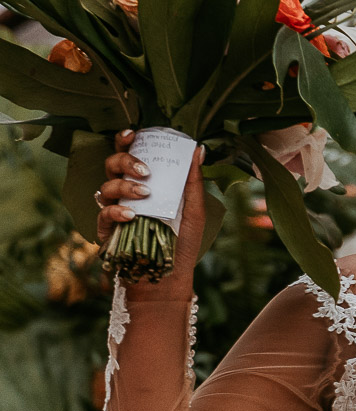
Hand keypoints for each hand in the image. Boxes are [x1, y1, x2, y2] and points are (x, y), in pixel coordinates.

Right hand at [97, 130, 206, 290]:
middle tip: (145, 169)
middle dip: (125, 161)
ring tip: (145, 194)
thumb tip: (198, 149)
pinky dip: (116, 212)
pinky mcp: (106, 231)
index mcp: (145, 184)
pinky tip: (131, 215)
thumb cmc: (183, 243)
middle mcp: (126, 194)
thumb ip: (193, 181)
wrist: (170, 277)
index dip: (125, 141)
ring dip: (124, 186)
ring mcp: (114, 211)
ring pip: (105, 187)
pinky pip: (102, 214)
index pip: (130, 156)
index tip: (133, 133)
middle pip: (111, 165)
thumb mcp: (194, 210)